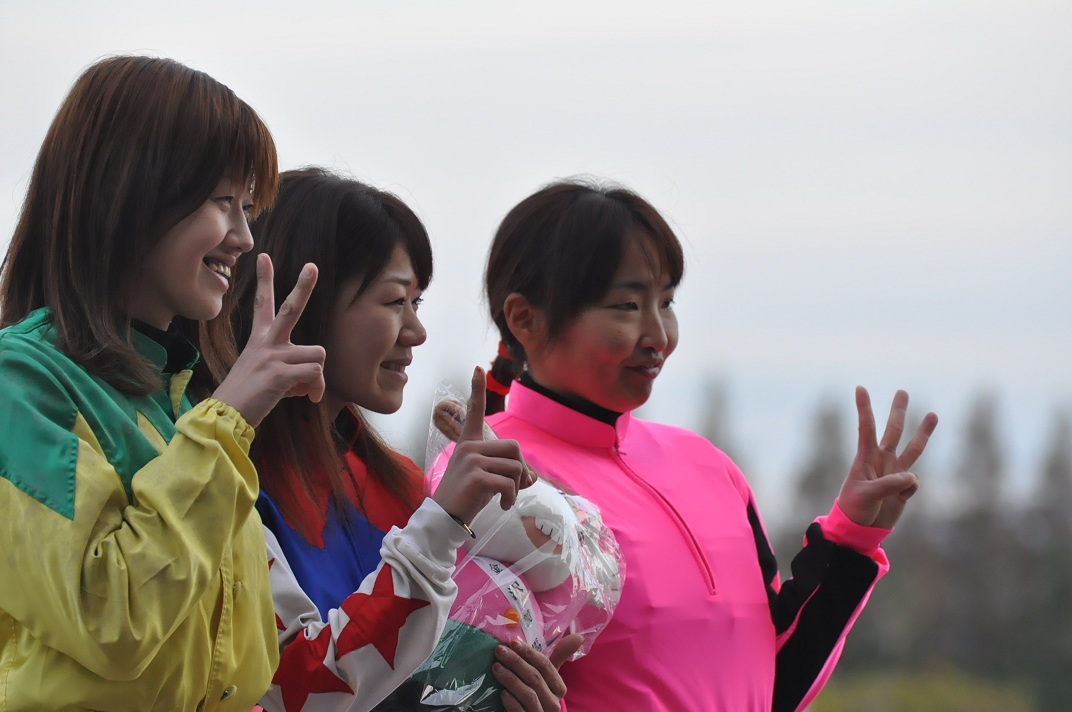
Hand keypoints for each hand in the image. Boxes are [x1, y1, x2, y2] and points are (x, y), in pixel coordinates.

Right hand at [212, 254, 326, 426]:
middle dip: (304, 286)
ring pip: (317, 354)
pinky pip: (315, 374)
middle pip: (291, 308)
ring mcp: (273, 356)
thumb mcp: (265, 375)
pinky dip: (315, 390)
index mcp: (259, 340)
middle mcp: (266, 343)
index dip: (265, 280)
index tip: (264, 256)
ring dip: (316, 377)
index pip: (263, 304)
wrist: (226, 416)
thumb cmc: (247, 398)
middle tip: (312, 266)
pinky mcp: (280, 373)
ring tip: (300, 390)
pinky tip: (302, 398)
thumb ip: (288, 368)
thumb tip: (310, 380)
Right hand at [431, 367, 536, 525]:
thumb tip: (531, 477)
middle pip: (514, 447)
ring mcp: (471, 459)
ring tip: (505, 499)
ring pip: (515, 467)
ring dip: (517, 487)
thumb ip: (508, 472)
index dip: (477, 389)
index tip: (478, 368)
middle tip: (516, 487)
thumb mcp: (489, 480)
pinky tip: (502, 506)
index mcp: (469, 443)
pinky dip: (511, 498)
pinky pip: (509, 483)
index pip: (474, 411)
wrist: (445, 518)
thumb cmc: (466, 497)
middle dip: (522, 470)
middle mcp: (469, 447)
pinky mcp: (476, 475)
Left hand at [494, 635, 583, 711]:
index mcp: (559, 688)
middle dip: (516, 662)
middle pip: (535, 678)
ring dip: (511, 679)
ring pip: (529, 694)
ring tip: (496, 668)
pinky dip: (512, 702)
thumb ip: (559, 657)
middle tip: (499, 651)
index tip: (513, 642)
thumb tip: (579, 637)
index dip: (529, 653)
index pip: (546, 666)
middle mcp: (554, 703)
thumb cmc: (539, 694)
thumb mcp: (548, 677)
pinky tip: (502, 692)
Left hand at [837, 386, 938, 528]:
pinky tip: (899, 497)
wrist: (861, 529)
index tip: (860, 387)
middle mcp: (881, 460)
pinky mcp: (904, 487)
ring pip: (913, 447)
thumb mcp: (866, 495)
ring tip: (934, 414)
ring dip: (923, 432)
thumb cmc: (854, 508)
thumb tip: (912, 477)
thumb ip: (888, 485)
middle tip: (902, 391)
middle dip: (898, 411)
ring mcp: (894, 472)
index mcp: (865, 457)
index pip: (866, 428)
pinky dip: (910, 489)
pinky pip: (914, 482)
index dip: (864, 408)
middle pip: (893, 430)